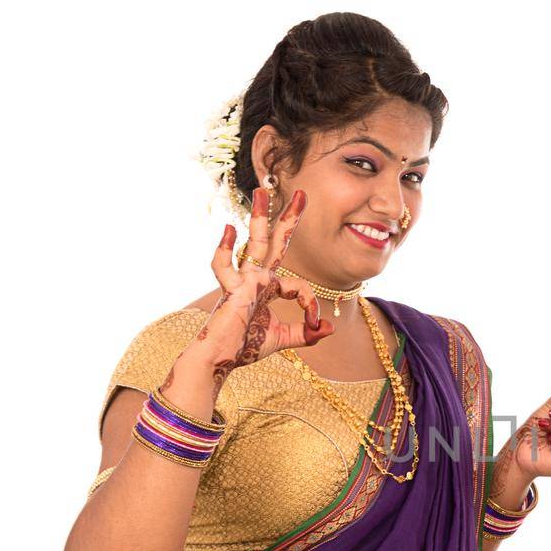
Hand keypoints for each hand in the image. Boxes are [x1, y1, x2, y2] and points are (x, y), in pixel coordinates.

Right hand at [192, 187, 334, 388]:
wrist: (221, 359)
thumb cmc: (245, 347)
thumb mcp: (283, 338)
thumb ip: (306, 333)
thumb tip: (329, 327)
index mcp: (268, 288)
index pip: (299, 285)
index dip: (310, 303)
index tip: (314, 323)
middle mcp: (256, 279)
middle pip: (276, 243)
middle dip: (288, 219)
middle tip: (303, 194)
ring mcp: (244, 281)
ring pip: (255, 244)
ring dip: (260, 218)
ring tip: (263, 191)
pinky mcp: (232, 290)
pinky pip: (225, 267)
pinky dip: (225, 249)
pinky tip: (229, 230)